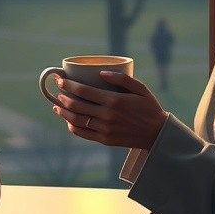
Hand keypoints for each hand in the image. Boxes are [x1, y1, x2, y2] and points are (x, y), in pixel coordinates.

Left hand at [50, 71, 166, 148]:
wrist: (157, 133)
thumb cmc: (149, 107)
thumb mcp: (140, 88)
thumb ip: (122, 79)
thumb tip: (101, 72)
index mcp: (114, 101)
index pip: (83, 91)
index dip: (68, 85)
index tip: (60, 80)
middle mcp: (107, 116)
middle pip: (76, 106)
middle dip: (63, 97)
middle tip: (57, 91)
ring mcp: (105, 129)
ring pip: (76, 120)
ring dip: (63, 112)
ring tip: (57, 105)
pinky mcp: (105, 140)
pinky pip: (83, 134)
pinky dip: (72, 127)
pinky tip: (68, 121)